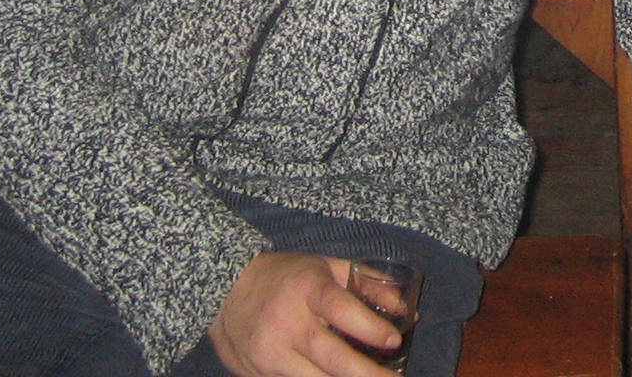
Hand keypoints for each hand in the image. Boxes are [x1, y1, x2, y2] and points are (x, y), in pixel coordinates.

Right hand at [209, 253, 403, 376]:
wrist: (225, 291)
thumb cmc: (285, 277)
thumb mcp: (325, 266)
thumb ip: (367, 283)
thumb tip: (407, 311)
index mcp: (307, 289)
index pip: (341, 308)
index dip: (370, 327)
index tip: (394, 340)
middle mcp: (288, 323)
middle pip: (332, 357)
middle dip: (367, 374)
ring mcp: (272, 353)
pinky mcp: (260, 374)